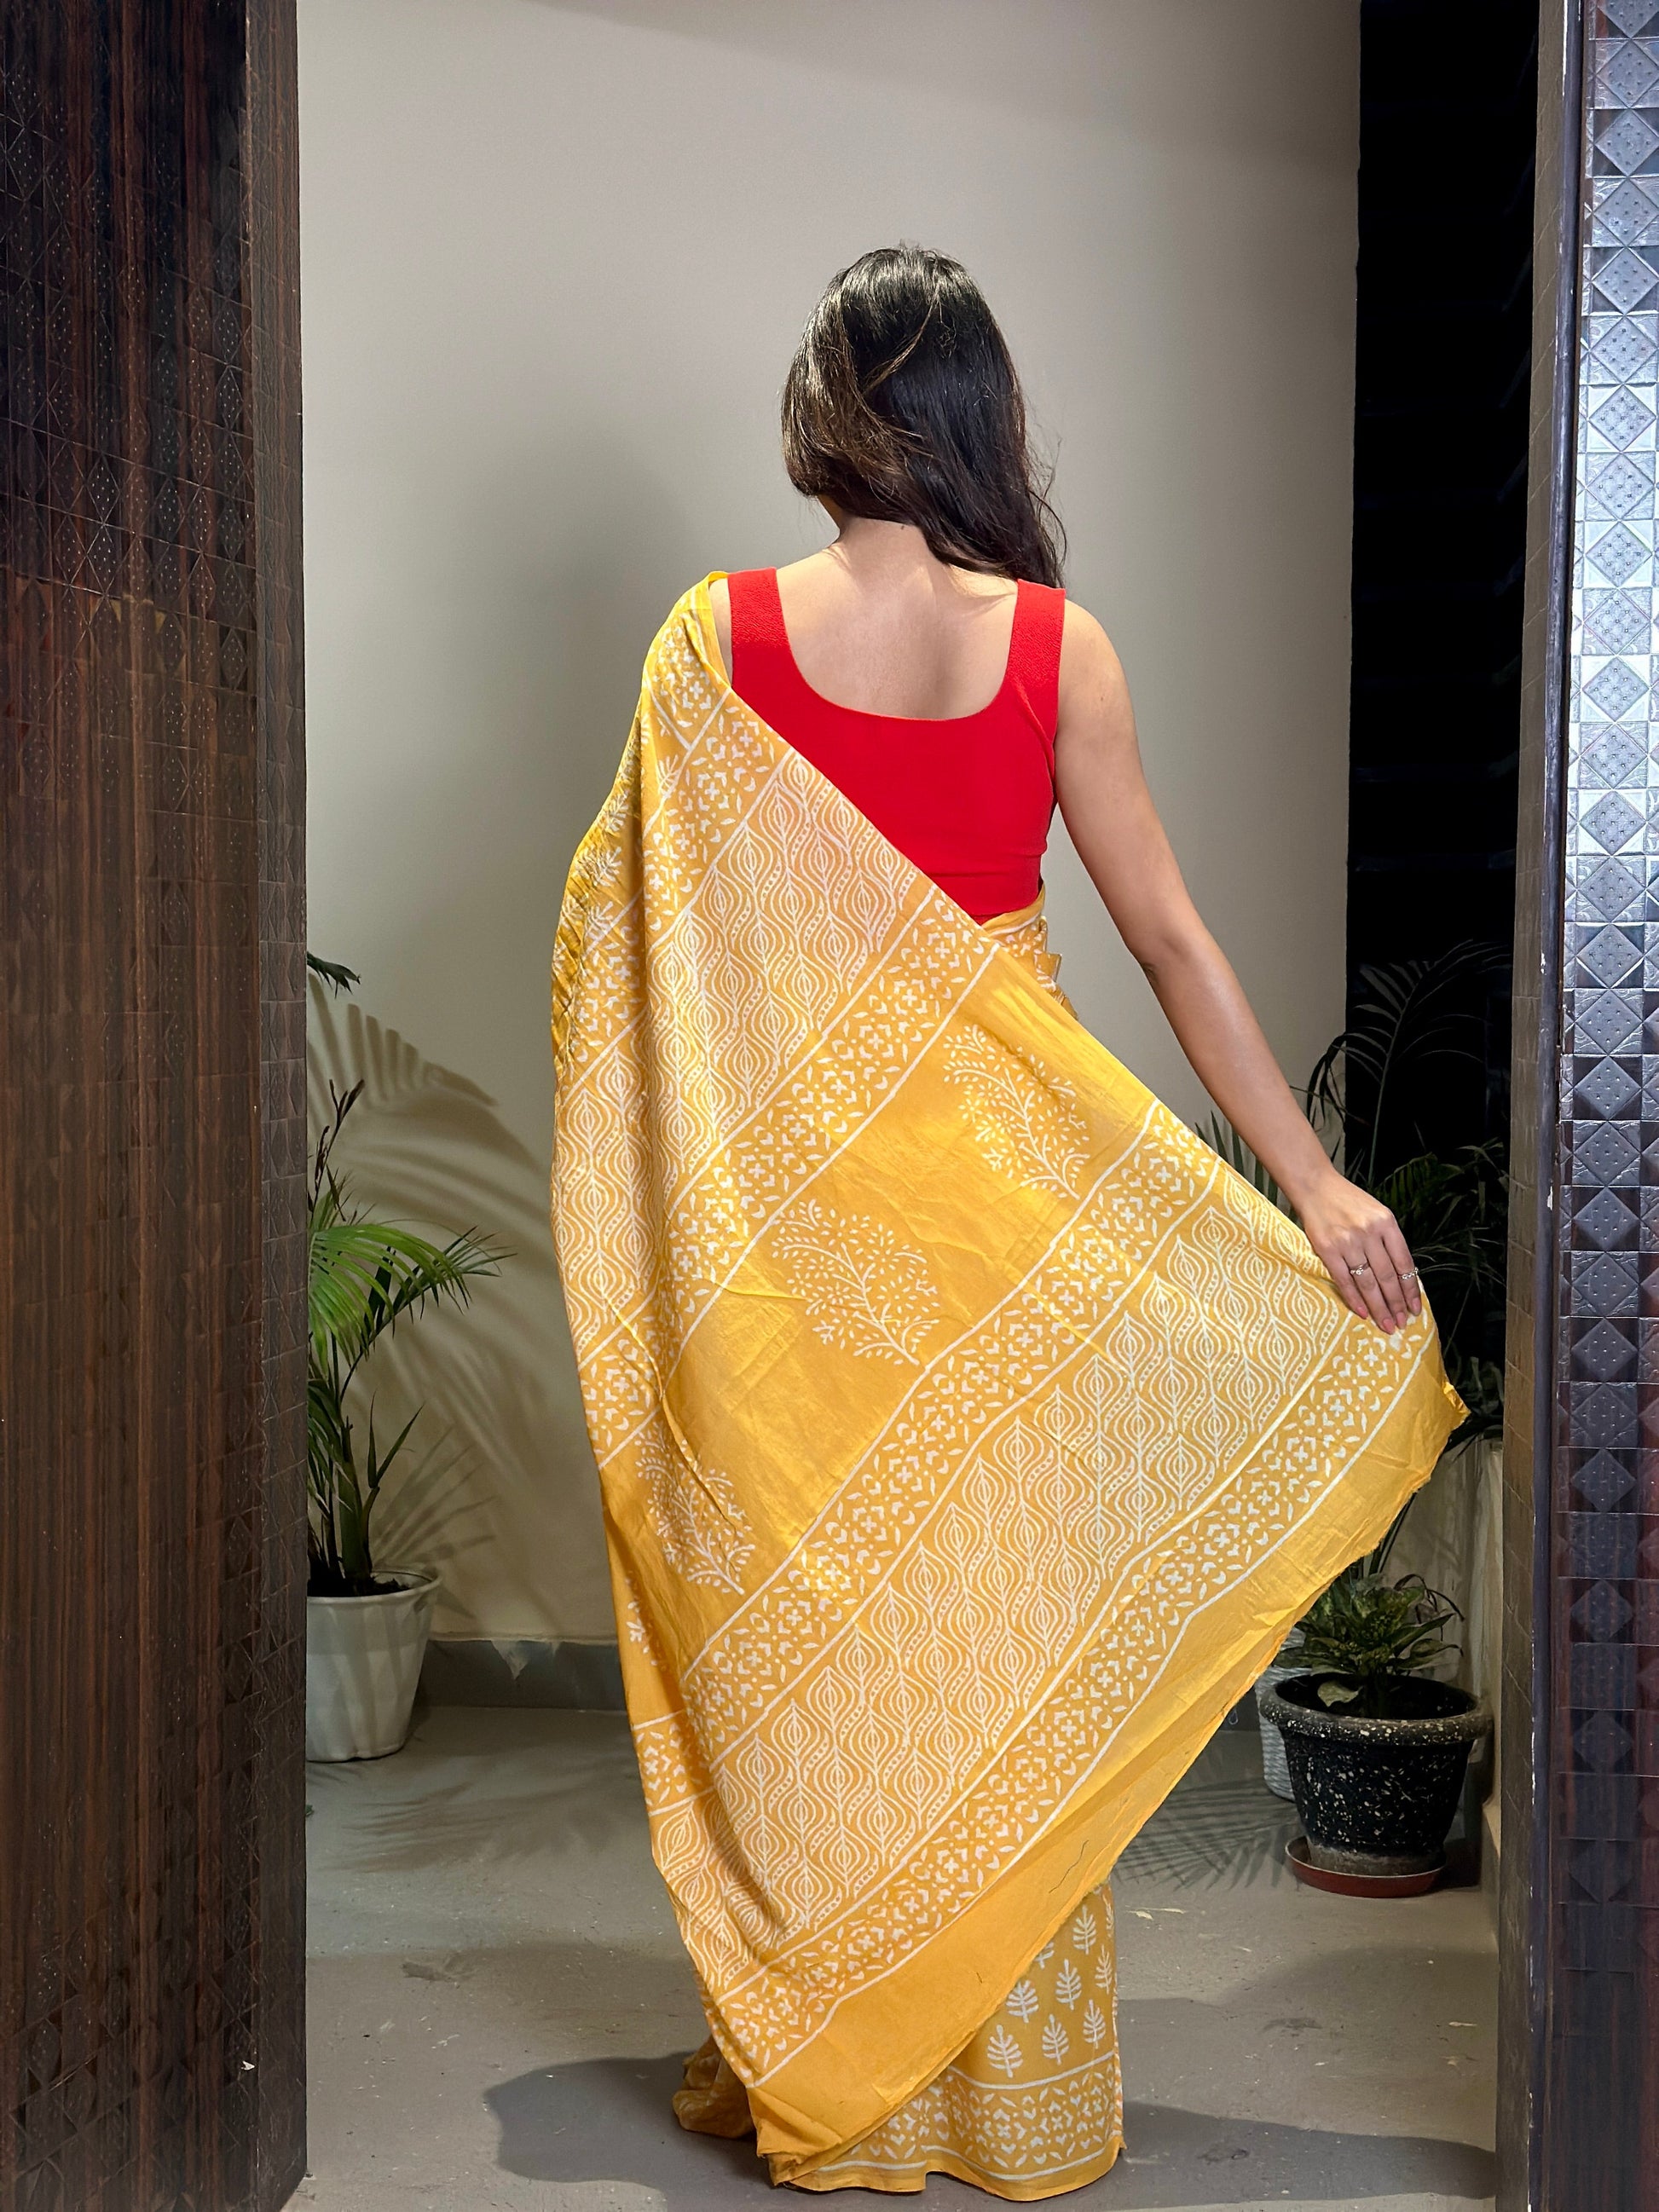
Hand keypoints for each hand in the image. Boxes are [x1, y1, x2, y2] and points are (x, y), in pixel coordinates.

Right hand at [1294, 1171, 1420, 1332]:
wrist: (1315, 1186)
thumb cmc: (1348, 1201)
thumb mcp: (1377, 1213)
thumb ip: (1389, 1240)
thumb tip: (1400, 1276)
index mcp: (1387, 1223)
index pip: (1404, 1263)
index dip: (1410, 1289)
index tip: (1414, 1308)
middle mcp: (1369, 1232)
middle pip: (1387, 1276)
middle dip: (1396, 1303)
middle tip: (1401, 1323)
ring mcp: (1348, 1241)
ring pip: (1368, 1282)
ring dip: (1378, 1307)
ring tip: (1385, 1324)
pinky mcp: (1327, 1249)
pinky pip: (1344, 1280)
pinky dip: (1354, 1298)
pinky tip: (1363, 1312)